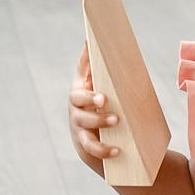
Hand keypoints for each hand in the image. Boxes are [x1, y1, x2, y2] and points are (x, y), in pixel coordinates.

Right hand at [68, 43, 119, 163]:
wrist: (105, 140)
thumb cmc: (111, 108)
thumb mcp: (114, 88)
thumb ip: (113, 72)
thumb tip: (115, 46)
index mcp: (86, 86)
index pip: (82, 69)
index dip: (85, 59)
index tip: (91, 45)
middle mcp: (77, 104)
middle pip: (77, 97)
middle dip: (89, 97)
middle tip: (103, 99)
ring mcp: (79, 123)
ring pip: (83, 121)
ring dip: (99, 120)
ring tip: (116, 121)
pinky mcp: (84, 142)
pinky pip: (91, 146)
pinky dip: (103, 149)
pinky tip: (117, 150)